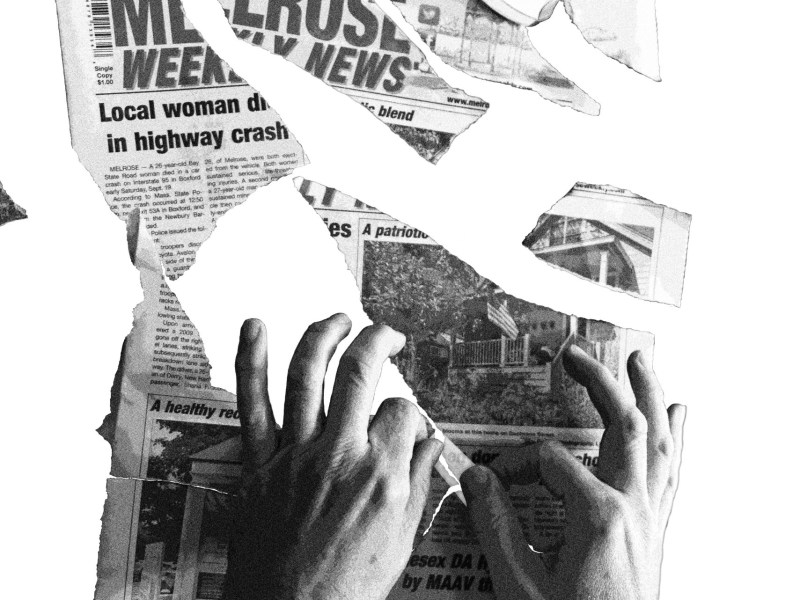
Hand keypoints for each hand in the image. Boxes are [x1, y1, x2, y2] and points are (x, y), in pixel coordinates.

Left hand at [224, 314, 443, 599]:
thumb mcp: (401, 541)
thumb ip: (418, 483)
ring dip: (326, 334)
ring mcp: (294, 454)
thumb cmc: (347, 587)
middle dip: (379, 340)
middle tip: (387, 334)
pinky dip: (251, 361)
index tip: (402, 421)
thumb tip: (432, 444)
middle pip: (361, 372)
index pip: (403, 411)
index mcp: (381, 475)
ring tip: (340, 318)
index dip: (407, 410)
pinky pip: (252, 403)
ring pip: (309, 373)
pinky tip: (255, 327)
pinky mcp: (258, 463)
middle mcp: (339, 454)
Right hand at [460, 346, 685, 599]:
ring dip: (649, 396)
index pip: (548, 461)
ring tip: (642, 361)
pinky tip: (678, 418)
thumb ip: (495, 524)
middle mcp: (633, 508)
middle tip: (577, 353)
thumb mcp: (518, 584)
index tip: (490, 479)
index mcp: (598, 516)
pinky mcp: (655, 532)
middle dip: (601, 382)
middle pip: (623, 426)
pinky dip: (675, 439)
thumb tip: (474, 477)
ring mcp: (651, 518)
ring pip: (657, 442)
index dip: (513, 463)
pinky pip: (671, 473)